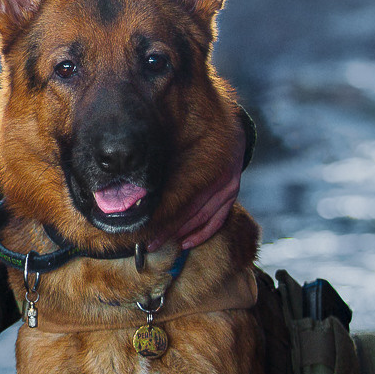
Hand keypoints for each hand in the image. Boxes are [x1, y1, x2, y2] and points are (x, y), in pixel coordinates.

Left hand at [149, 115, 244, 251]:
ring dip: (181, 234)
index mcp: (203, 164)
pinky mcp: (232, 194)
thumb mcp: (183, 141)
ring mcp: (228, 188)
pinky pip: (217, 220)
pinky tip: (186, 243)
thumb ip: (165, 158)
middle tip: (147, 243)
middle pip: (188, 211)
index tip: (142, 226)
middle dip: (166, 229)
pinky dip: (202, 234)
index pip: (179, 197)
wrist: (234, 129)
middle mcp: (218, 178)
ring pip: (202, 218)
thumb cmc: (201, 136)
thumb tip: (140, 173)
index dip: (160, 214)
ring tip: (161, 244)